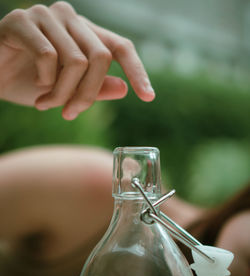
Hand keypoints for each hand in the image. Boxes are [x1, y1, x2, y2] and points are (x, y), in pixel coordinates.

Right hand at [0, 2, 154, 119]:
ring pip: (76, 61)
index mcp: (85, 33)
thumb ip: (96, 88)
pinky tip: (35, 83)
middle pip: (100, 58)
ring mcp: (46, 16)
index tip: (148, 97)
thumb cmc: (31, 82)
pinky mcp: (22, 20)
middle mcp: (70, 19)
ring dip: (62, 94)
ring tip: (46, 105)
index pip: (121, 47)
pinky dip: (44, 80)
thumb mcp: (68, 92)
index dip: (137, 71)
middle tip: (70, 114)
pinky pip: (48, 56)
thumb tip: (123, 88)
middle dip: (87, 95)